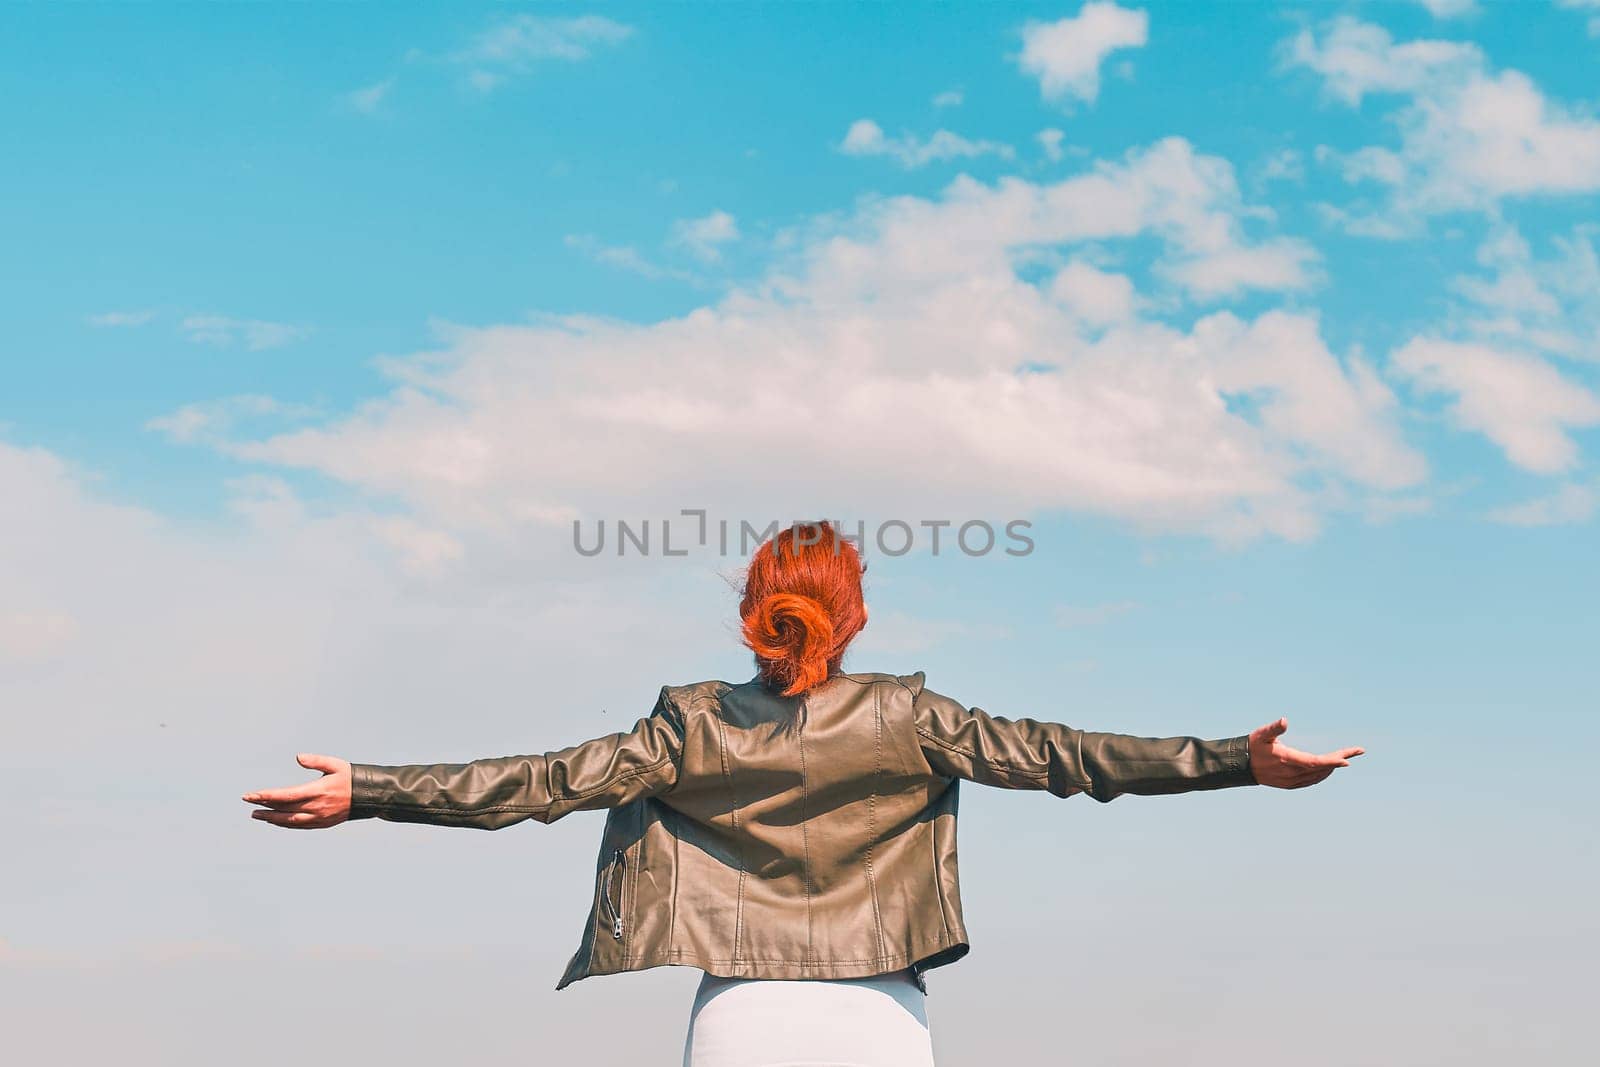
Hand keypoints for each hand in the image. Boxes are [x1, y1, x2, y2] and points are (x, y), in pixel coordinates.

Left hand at [242, 753, 352, 827]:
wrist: (369, 796)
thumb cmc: (350, 777)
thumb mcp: (335, 764)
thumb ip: (316, 760)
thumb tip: (298, 757)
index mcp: (317, 791)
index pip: (285, 796)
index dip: (266, 796)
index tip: (251, 795)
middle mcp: (316, 807)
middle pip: (283, 810)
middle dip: (264, 808)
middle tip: (249, 805)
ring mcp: (319, 818)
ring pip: (289, 821)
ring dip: (272, 819)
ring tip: (258, 815)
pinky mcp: (322, 823)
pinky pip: (299, 826)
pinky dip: (285, 824)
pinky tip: (277, 821)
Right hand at [1248, 717, 1363, 788]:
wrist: (1240, 766)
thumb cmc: (1252, 746)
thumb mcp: (1262, 734)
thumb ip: (1274, 728)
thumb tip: (1285, 720)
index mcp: (1287, 759)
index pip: (1316, 762)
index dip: (1332, 761)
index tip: (1347, 759)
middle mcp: (1291, 773)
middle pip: (1321, 769)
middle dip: (1339, 760)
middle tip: (1357, 751)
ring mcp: (1290, 780)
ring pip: (1318, 776)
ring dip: (1331, 768)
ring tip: (1344, 759)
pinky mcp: (1288, 784)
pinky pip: (1310, 782)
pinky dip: (1321, 775)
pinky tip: (1326, 771)